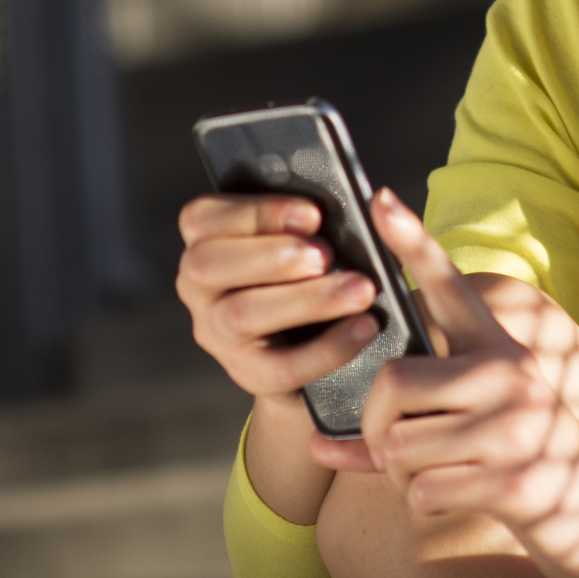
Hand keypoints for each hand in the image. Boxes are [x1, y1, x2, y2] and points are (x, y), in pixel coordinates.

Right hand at [175, 192, 381, 406]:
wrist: (323, 343)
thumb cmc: (318, 272)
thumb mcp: (319, 237)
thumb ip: (340, 218)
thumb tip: (379, 203)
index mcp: (207, 240)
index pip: (202, 218)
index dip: (255, 212)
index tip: (312, 214)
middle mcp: (199, 287)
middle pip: (208, 266)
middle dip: (272, 256)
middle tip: (326, 255)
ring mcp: (217, 334)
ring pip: (242, 315)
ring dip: (306, 300)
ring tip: (359, 290)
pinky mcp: (248, 373)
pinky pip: (280, 366)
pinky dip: (327, 348)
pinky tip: (364, 327)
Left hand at [325, 194, 578, 575]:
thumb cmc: (522, 463)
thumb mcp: (480, 424)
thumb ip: (408, 421)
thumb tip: (314, 444)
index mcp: (499, 346)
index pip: (448, 283)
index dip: (410, 241)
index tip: (378, 199)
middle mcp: (510, 372)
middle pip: (391, 383)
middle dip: (375, 427)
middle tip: (394, 449)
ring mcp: (517, 424)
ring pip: (399, 444)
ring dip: (400, 473)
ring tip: (440, 473)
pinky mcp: (516, 478)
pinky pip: (422, 489)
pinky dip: (424, 501)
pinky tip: (462, 496)